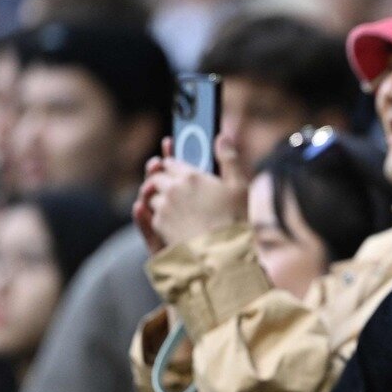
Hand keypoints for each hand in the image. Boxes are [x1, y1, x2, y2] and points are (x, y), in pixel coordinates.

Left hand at [138, 135, 249, 249]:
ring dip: (158, 198)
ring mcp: (163, 208)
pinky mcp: (159, 225)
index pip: (171, 162)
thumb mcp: (239, 186)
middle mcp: (172, 188)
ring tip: (172, 205)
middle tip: (171, 186)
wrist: (223, 255)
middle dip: (161, 179)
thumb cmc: (235, 220)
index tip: (174, 167)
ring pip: (151, 196)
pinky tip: (171, 220)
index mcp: (191, 176)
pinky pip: (151, 214)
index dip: (172, 164)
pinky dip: (157, 214)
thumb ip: (229, 158)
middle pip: (157, 177)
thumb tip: (222, 136)